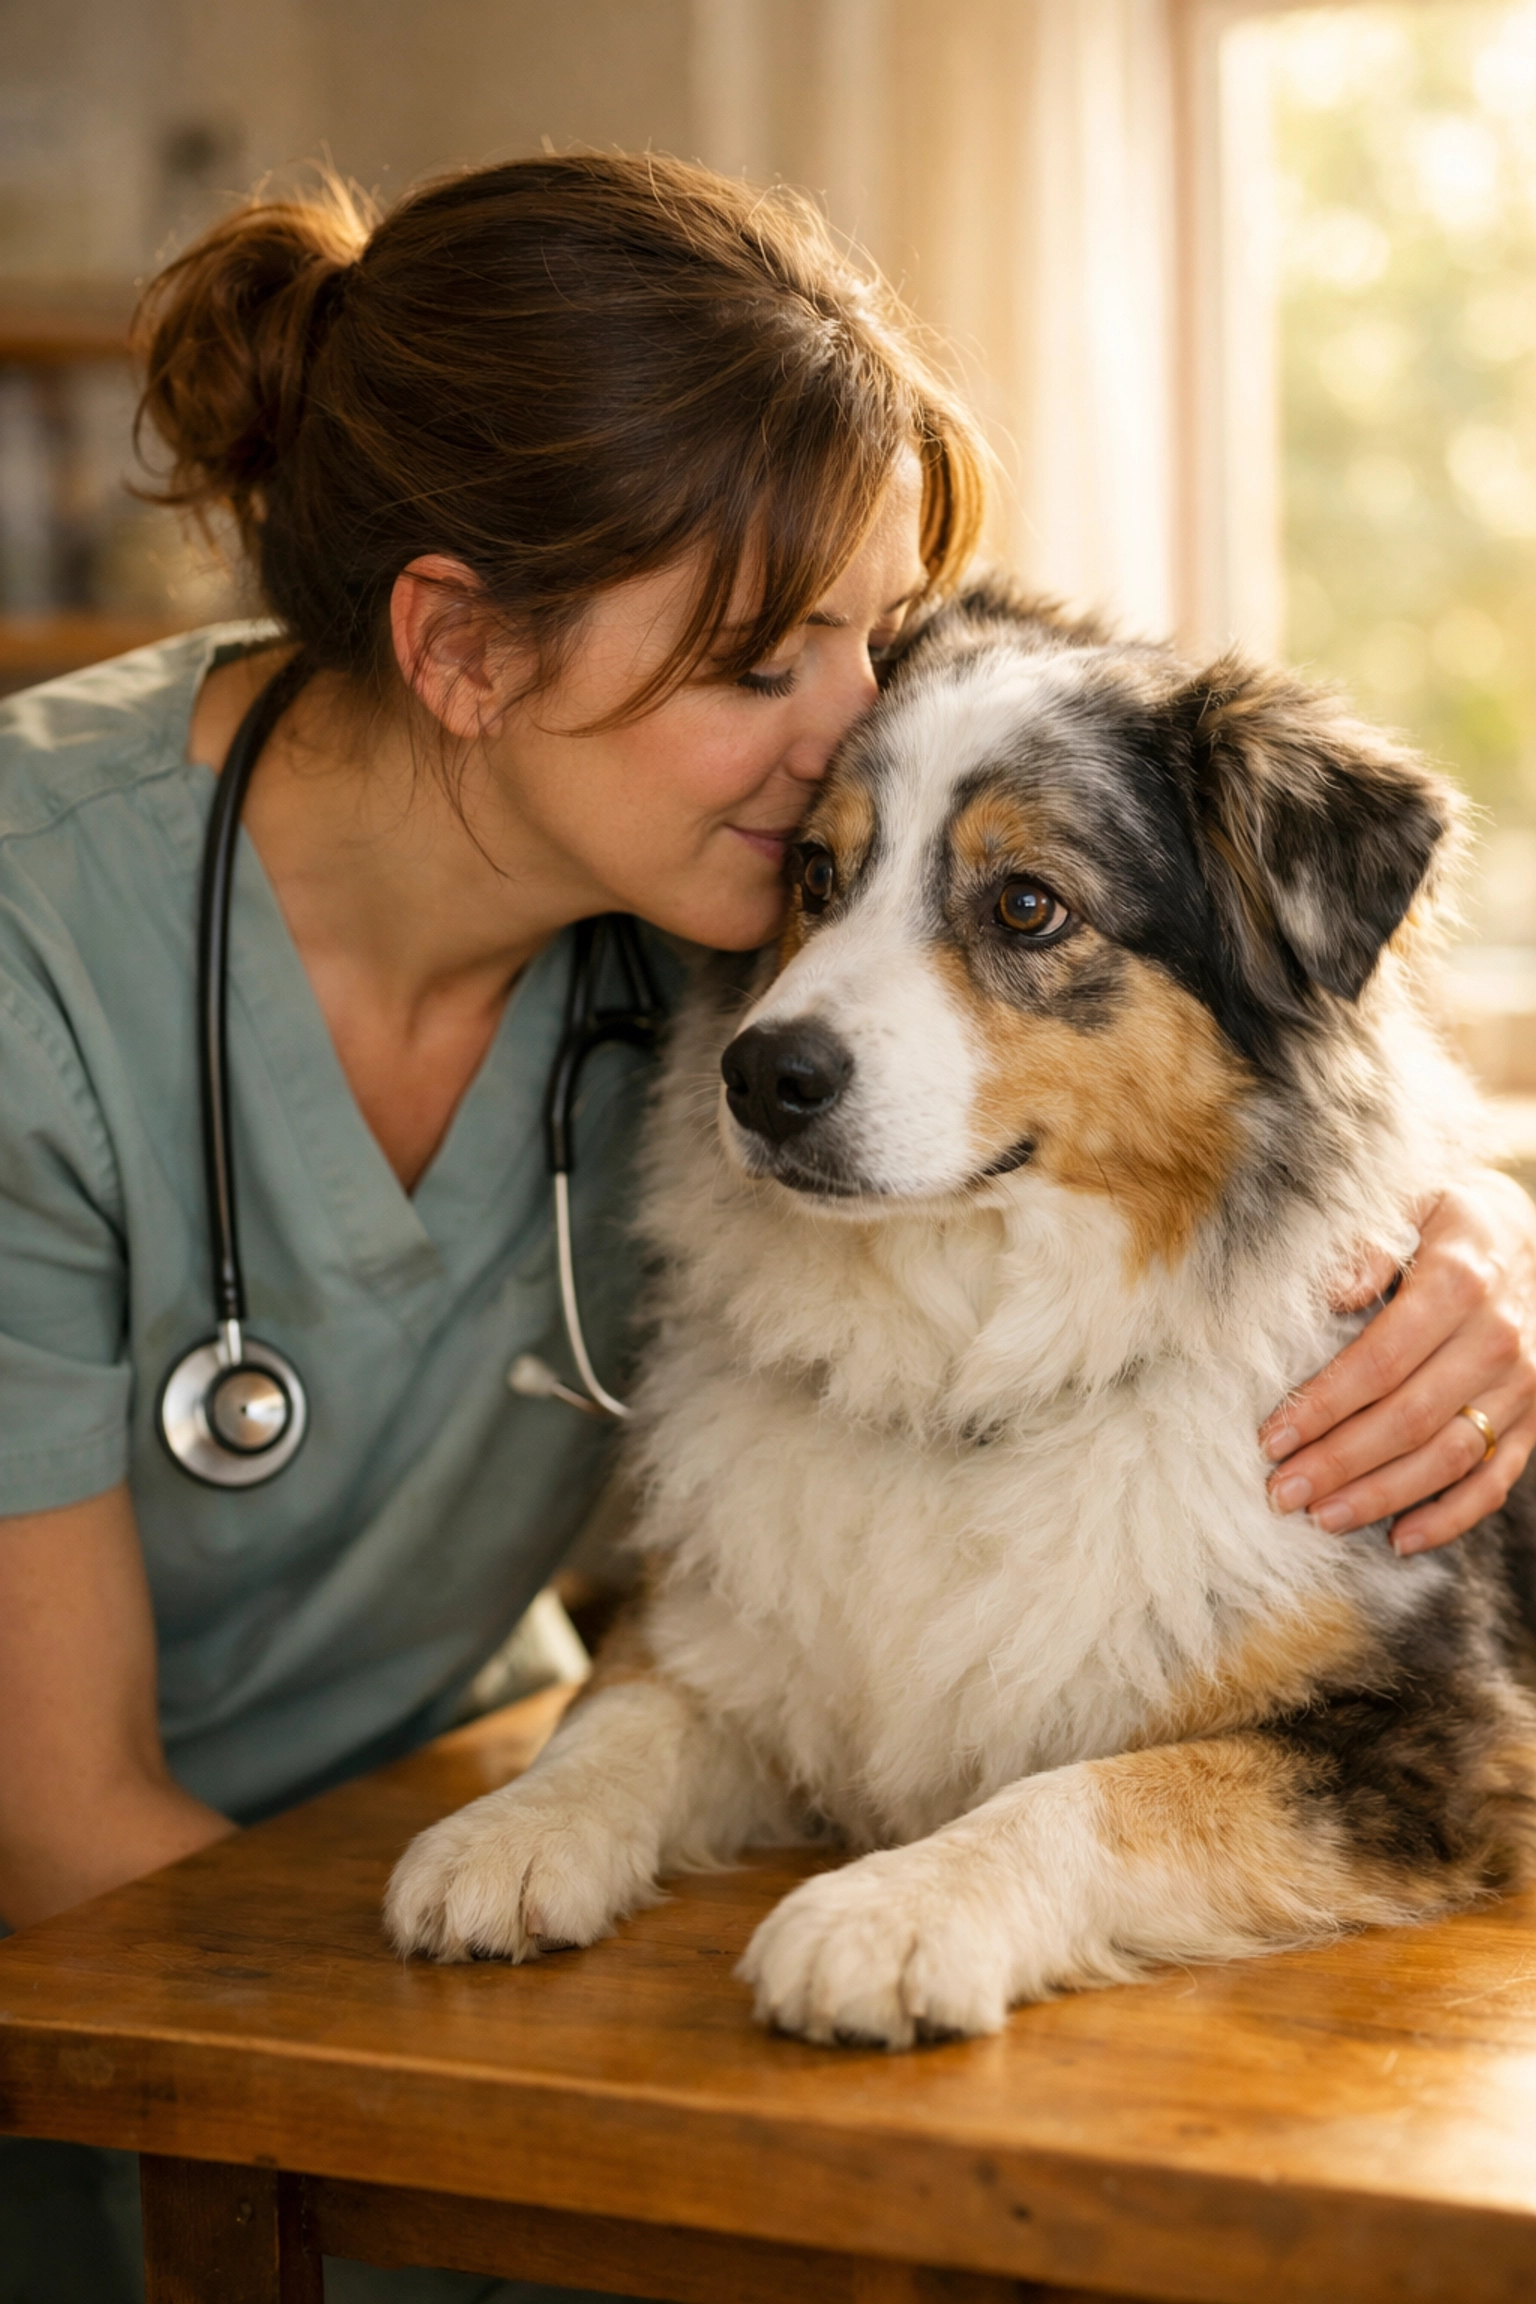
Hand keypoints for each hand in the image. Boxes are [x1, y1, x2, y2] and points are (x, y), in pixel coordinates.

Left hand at [1259, 1172, 1535, 1555]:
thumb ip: (1367, 1244)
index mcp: (1458, 1281)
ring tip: (1322, 1518)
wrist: (1530, 1233)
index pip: (1381, 1360)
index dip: (1324, 1405)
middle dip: (1339, 1463)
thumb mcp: (1408, 1202)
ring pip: (1450, 1457)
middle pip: (1409, 1418)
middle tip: (1281, 1491)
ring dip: (1382, 1496)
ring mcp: (1524, 1383)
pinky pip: (1496, 1479)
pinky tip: (1400, 1538)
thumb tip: (1333, 1292)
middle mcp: (1498, 1338)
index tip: (1272, 1436)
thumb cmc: (1447, 1218)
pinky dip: (1450, 1517)